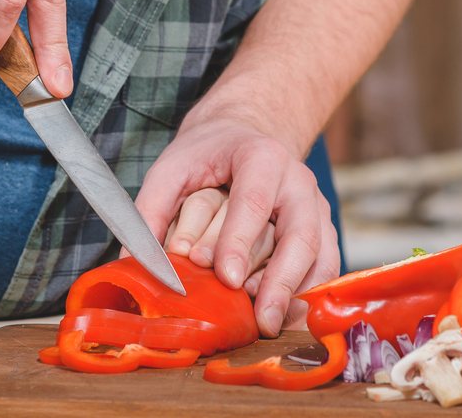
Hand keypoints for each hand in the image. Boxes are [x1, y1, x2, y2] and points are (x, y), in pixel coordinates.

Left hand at [137, 113, 339, 335]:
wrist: (244, 136)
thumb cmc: (208, 156)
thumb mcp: (172, 168)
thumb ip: (152, 209)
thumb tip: (136, 262)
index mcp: (261, 157)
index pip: (253, 201)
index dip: (240, 241)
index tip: (227, 278)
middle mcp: (297, 181)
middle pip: (299, 234)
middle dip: (280, 280)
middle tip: (261, 319)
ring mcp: (316, 207)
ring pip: (318, 254)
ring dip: (296, 293)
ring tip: (270, 324)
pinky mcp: (322, 230)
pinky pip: (325, 267)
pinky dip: (308, 296)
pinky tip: (285, 318)